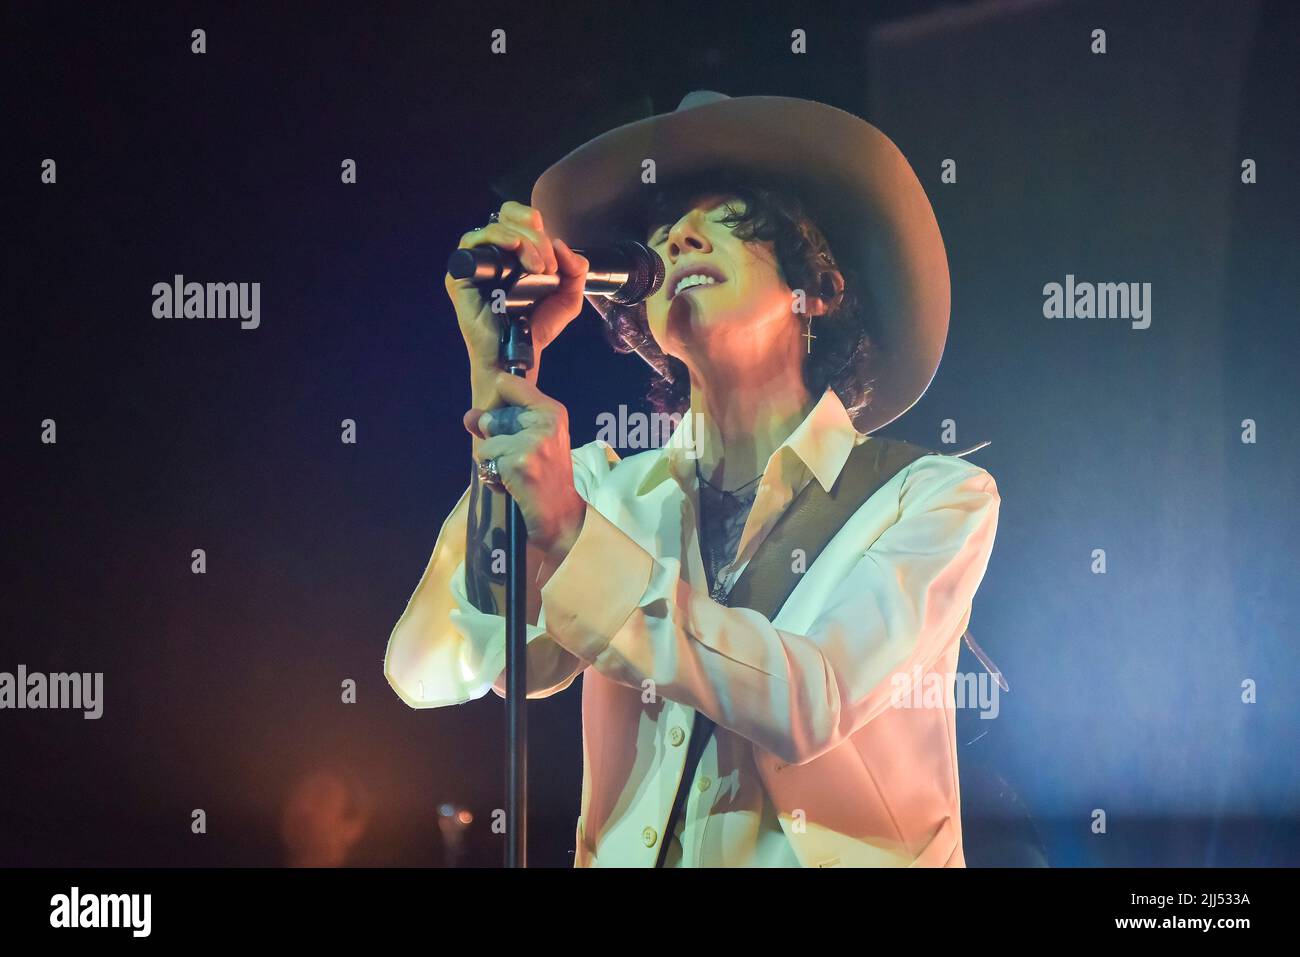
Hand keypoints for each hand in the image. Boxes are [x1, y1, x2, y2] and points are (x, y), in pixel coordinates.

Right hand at [447, 200, 589, 403]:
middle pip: (508, 217)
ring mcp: (473, 264)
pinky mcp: (459, 276)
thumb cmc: (536, 327)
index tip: (553, 253)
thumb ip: (575, 270)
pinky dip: (496, 238)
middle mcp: (491, 254)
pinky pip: (472, 243)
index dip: (536, 224)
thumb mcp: (567, 296)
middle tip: (548, 266)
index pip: (517, 216)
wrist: (518, 354)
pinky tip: (514, 248)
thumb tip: (561, 244)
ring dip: (524, 241)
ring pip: (495, 227)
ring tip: (538, 268)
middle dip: (536, 237)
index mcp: (512, 253)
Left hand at [465, 371, 586, 561]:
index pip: (508, 382)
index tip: (503, 426)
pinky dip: (493, 478)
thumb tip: (469, 416)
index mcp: (551, 411)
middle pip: (490, 416)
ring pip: (485, 443)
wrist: (561, 518)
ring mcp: (533, 442)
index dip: (495, 405)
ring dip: (492, 464)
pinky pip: (486, 462)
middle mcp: (545, 422)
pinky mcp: (520, 463)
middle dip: (493, 442)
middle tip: (517, 461)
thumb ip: (498, 425)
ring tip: (515, 476)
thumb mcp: (529, 443)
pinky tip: (512, 487)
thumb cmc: (545, 480)